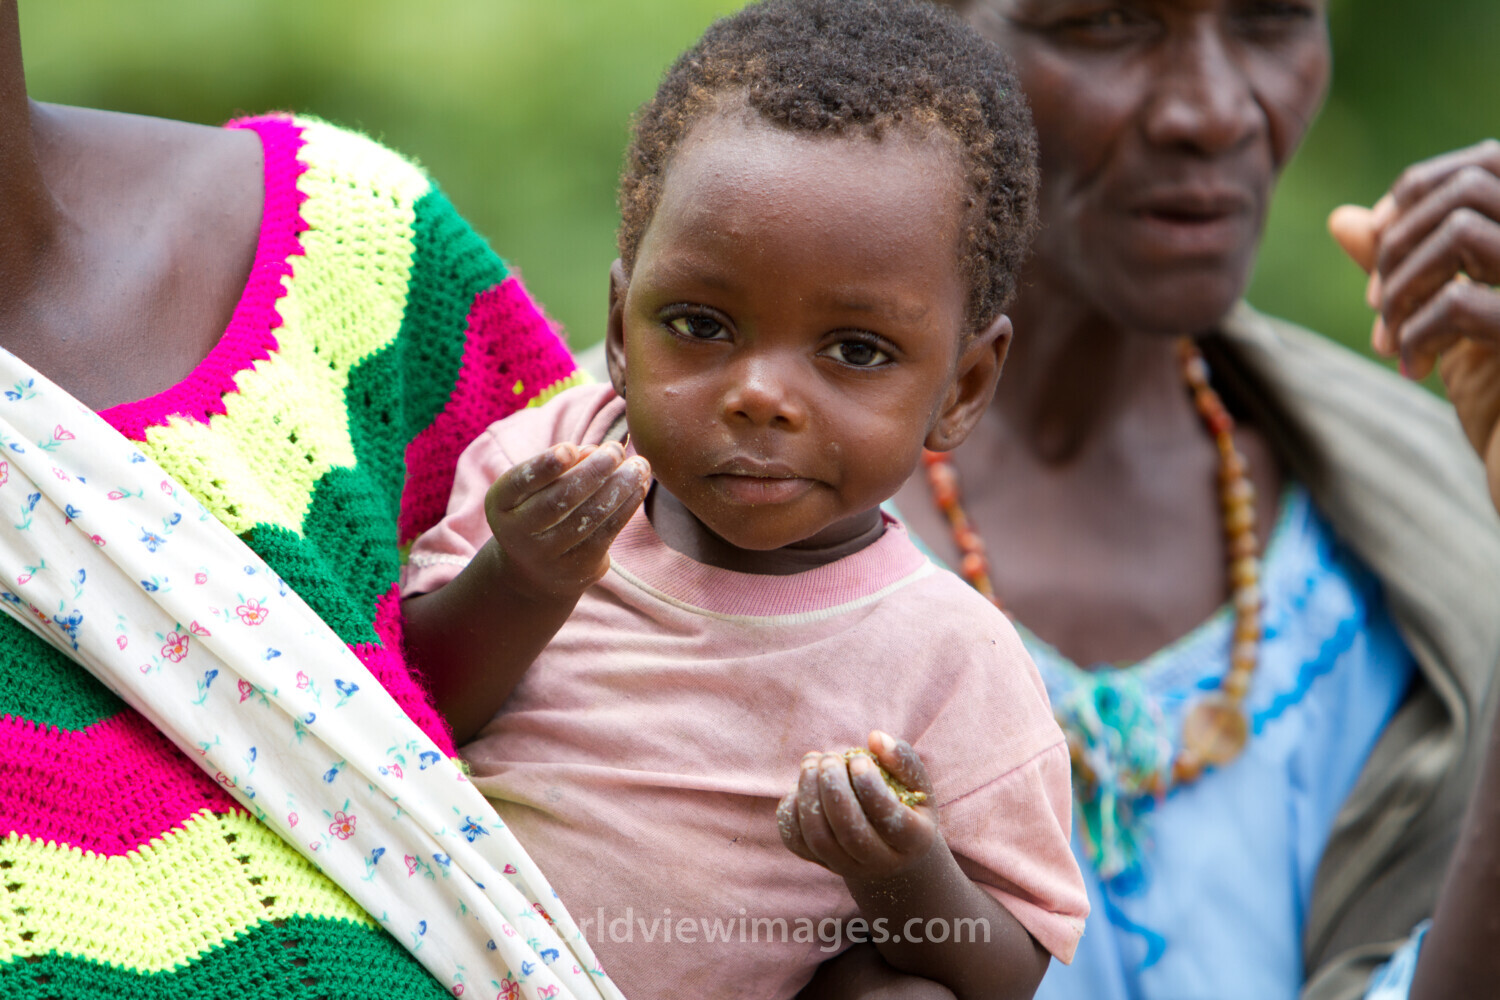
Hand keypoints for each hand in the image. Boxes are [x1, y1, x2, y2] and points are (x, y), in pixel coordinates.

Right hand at [483, 441, 649, 600]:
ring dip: (619, 487)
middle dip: (592, 471)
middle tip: (616, 449)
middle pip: (559, 500)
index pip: (520, 482)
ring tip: (639, 465)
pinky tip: (639, 487)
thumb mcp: (536, 488)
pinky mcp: (577, 568)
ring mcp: (547, 556)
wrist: (534, 572)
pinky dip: (627, 506)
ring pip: (589, 517)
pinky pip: (606, 533)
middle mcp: (518, 533)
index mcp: (500, 504)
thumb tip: (597, 450)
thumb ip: (561, 465)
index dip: (545, 466)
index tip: (571, 447)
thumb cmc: (538, 510)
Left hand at [777, 730, 937, 883]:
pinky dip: (791, 811)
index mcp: (913, 840)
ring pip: (820, 839)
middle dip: (834, 790)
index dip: (870, 787)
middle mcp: (880, 861)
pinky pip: (796, 841)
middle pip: (850, 832)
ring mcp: (847, 866)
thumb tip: (876, 737)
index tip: (858, 758)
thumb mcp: (915, 783)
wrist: (889, 848)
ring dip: (809, 796)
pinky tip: (801, 785)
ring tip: (812, 762)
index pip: (890, 819)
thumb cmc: (905, 805)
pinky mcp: (820, 861)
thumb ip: (902, 759)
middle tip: (830, 758)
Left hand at [1328, 139, 1499, 510]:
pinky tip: (1412, 369)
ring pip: (1463, 231)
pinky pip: (1462, 303)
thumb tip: (1342, 218)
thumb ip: (1402, 269)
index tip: (1376, 245)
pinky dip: (1416, 333)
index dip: (1415, 192)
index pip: (1485, 161)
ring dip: (1401, 286)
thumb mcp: (1446, 325)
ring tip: (1388, 338)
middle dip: (1399, 240)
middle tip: (1376, 302)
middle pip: (1472, 185)